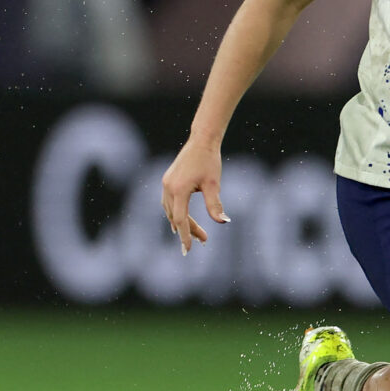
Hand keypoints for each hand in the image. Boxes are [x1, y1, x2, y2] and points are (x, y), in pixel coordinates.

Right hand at [159, 139, 229, 255]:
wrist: (201, 141)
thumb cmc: (209, 161)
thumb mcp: (214, 184)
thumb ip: (215, 205)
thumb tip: (223, 221)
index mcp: (178, 190)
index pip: (181, 219)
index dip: (185, 236)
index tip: (188, 250)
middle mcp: (168, 188)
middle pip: (176, 217)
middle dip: (188, 231)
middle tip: (203, 241)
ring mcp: (166, 183)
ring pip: (170, 211)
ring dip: (181, 223)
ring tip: (194, 235)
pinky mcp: (168, 180)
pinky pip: (168, 203)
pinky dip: (175, 213)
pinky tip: (181, 220)